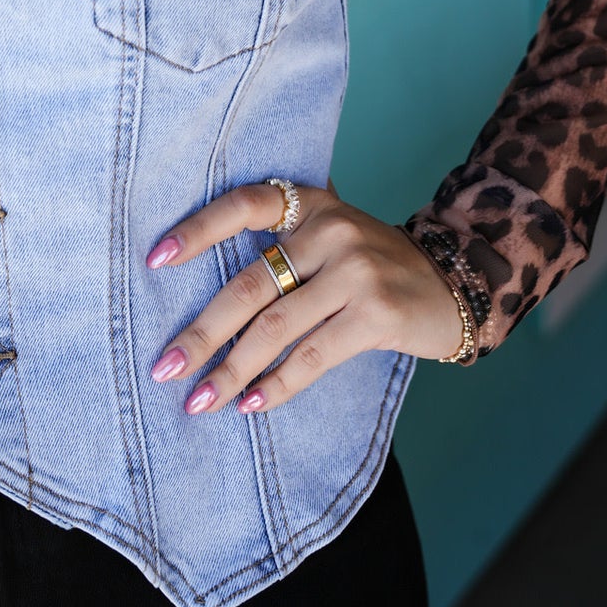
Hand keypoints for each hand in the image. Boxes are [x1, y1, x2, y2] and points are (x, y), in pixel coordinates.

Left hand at [144, 180, 463, 414]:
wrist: (452, 282)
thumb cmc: (372, 263)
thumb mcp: (329, 235)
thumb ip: (281, 245)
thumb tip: (202, 295)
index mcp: (309, 203)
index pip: (242, 206)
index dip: (196, 230)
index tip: (154, 259)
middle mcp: (330, 229)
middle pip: (249, 285)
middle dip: (202, 333)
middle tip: (165, 367)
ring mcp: (356, 271)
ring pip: (275, 328)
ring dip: (231, 370)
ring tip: (199, 400)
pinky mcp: (378, 314)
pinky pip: (313, 355)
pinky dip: (277, 384)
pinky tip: (250, 403)